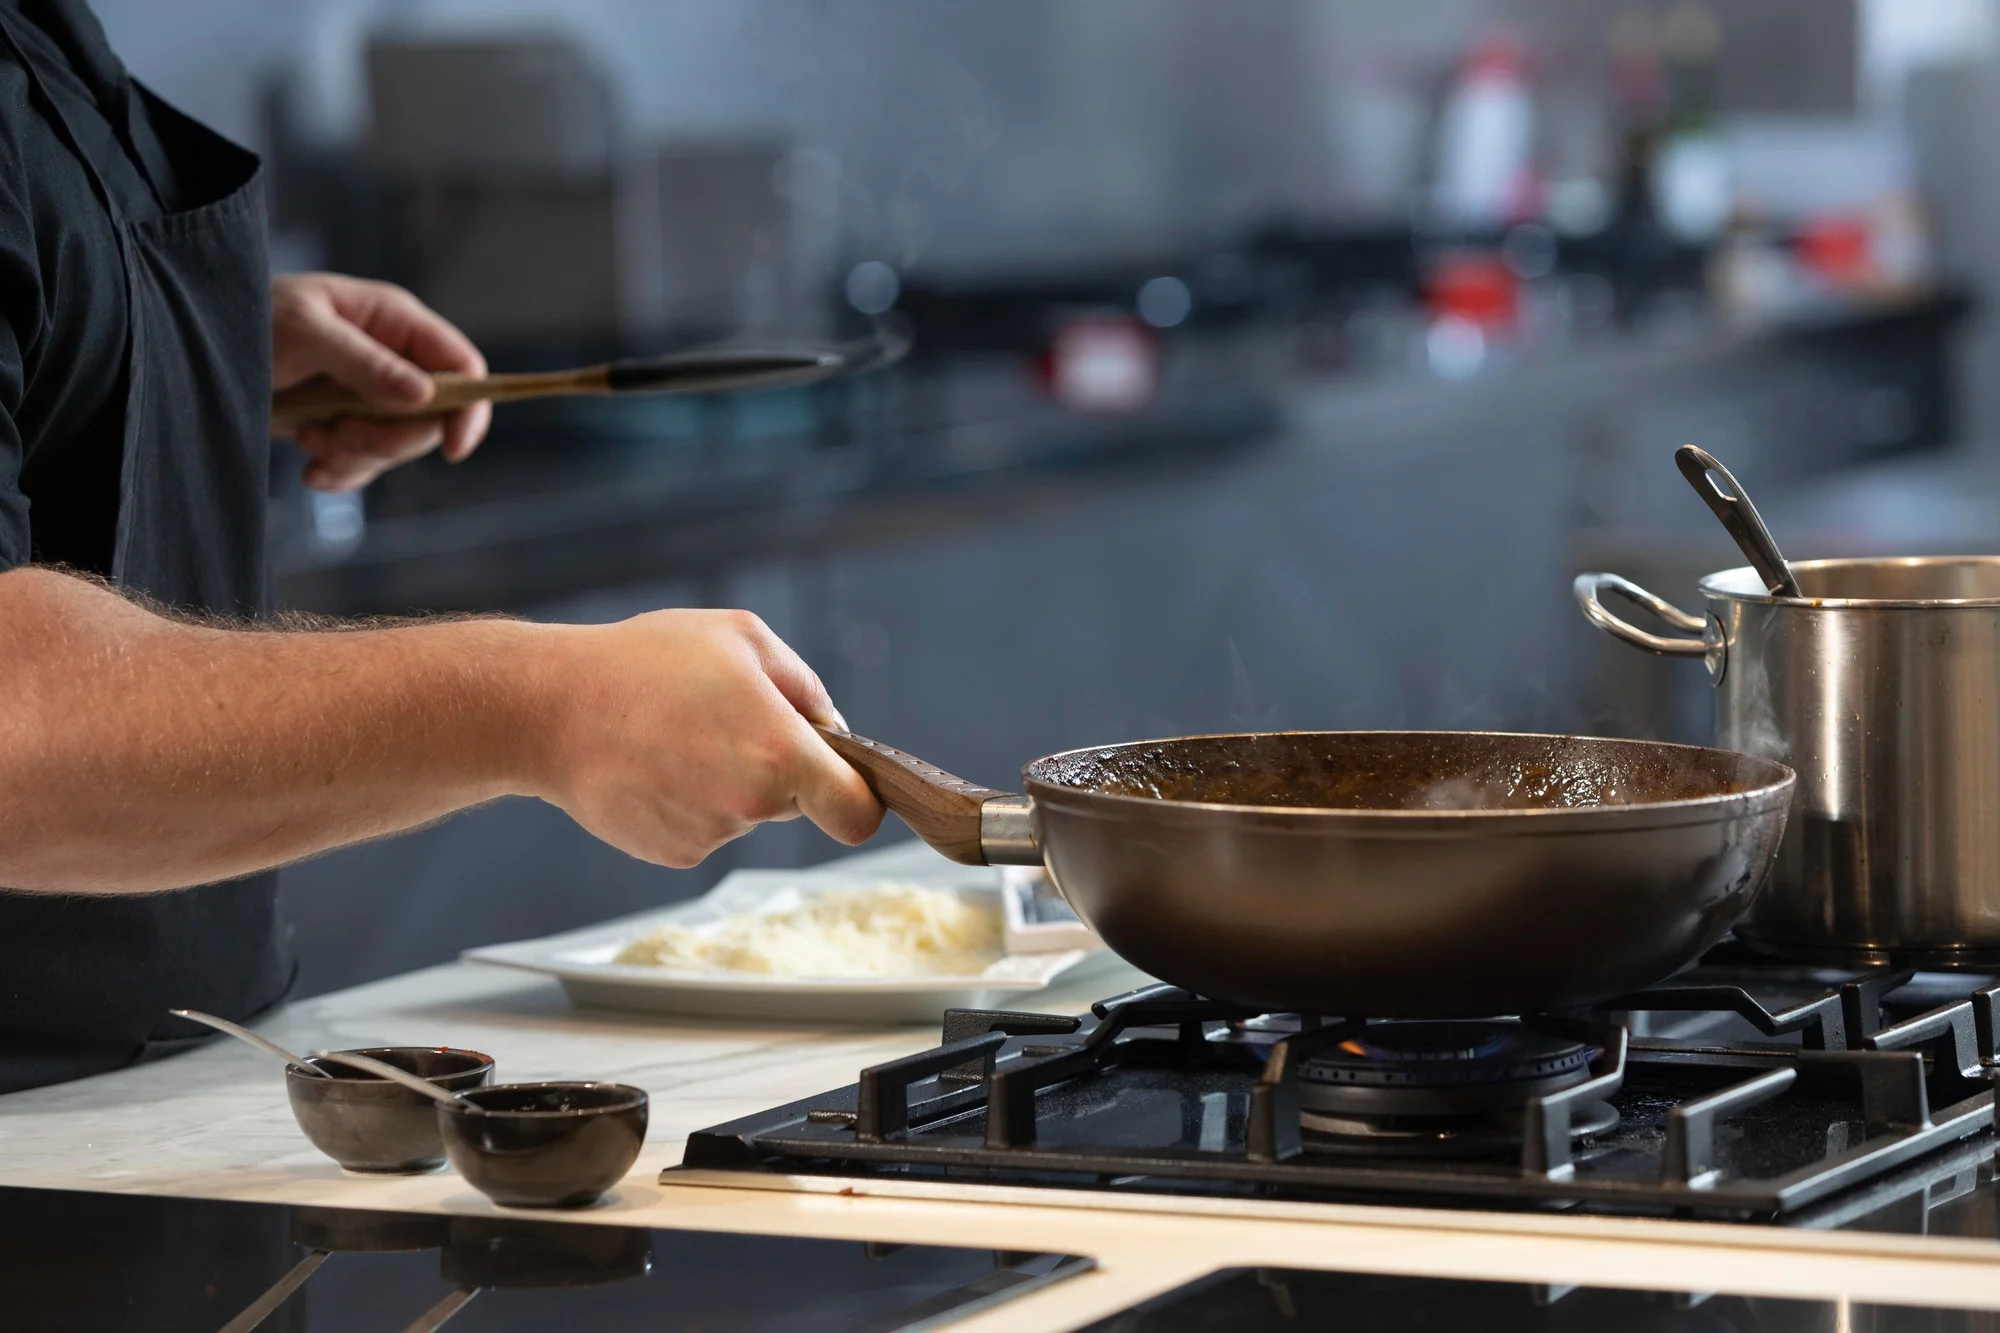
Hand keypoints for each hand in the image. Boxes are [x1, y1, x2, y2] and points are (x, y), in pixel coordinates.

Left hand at [270, 273, 492, 491]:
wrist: (198, 350)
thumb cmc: (248, 319)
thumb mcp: (304, 333)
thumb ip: (366, 362)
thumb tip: (424, 395)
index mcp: (394, 322)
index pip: (461, 364)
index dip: (468, 408)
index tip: (452, 449)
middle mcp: (393, 359)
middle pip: (431, 418)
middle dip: (387, 438)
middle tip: (342, 433)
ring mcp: (372, 395)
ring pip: (397, 447)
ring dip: (354, 454)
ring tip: (309, 437)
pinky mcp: (347, 424)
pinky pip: (367, 464)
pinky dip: (339, 470)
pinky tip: (309, 462)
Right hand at [528, 610, 883, 866]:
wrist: (550, 708)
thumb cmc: (645, 663)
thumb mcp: (743, 638)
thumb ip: (804, 686)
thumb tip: (833, 729)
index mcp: (781, 754)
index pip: (856, 813)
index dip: (858, 800)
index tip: (844, 784)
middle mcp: (750, 805)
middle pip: (797, 802)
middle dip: (778, 768)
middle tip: (724, 721)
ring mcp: (710, 834)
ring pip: (746, 812)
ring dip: (726, 780)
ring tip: (676, 735)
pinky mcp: (672, 852)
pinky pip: (705, 827)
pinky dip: (689, 800)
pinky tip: (654, 763)